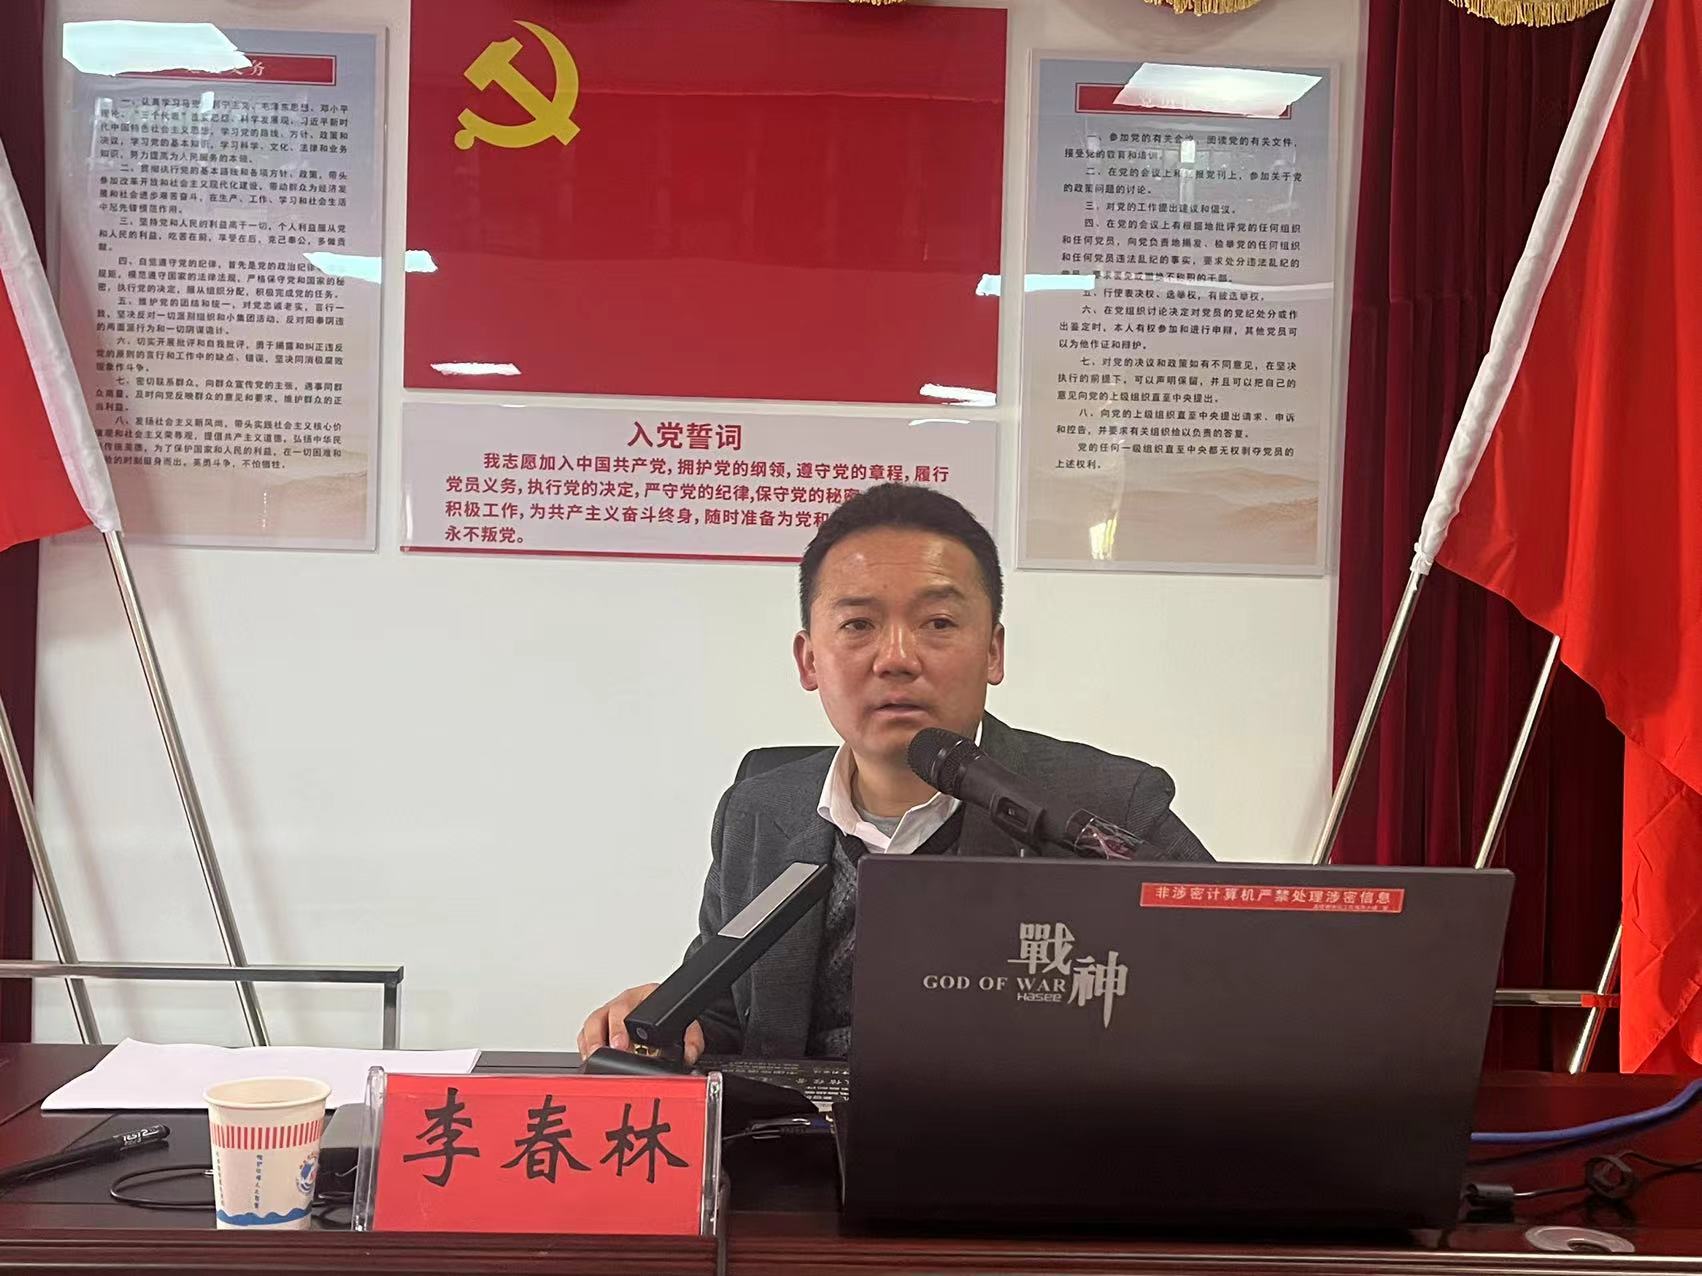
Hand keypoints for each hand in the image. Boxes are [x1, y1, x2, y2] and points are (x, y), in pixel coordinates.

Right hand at [577, 983, 705, 1064]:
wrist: (666, 1010)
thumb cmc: (669, 1016)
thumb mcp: (686, 1023)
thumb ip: (692, 1039)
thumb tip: (689, 1055)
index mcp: (643, 997)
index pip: (626, 1008)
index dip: (619, 1027)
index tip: (621, 1043)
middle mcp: (623, 1003)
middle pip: (603, 1015)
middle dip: (602, 1036)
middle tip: (606, 1051)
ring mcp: (609, 1012)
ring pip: (591, 1022)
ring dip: (590, 1042)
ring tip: (593, 1057)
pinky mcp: (600, 1025)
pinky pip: (585, 1032)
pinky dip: (585, 1045)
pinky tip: (589, 1056)